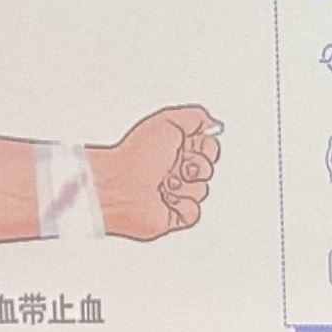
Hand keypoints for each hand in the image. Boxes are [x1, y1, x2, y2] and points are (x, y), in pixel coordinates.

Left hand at [87, 105, 221, 240]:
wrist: (118, 187)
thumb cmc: (135, 156)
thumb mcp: (168, 121)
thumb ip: (195, 117)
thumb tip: (213, 124)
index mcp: (174, 146)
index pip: (208, 146)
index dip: (203, 146)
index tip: (188, 145)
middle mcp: (175, 169)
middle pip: (208, 168)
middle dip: (196, 165)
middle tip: (176, 165)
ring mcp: (175, 192)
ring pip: (202, 190)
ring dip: (184, 186)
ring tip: (164, 183)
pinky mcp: (174, 214)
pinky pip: (194, 212)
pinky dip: (182, 205)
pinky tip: (166, 198)